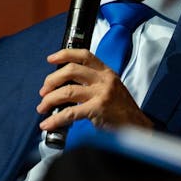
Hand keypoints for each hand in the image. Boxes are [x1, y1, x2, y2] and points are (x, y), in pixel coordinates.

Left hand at [37, 48, 151, 131]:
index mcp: (106, 72)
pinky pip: (70, 113)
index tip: (50, 59)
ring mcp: (101, 94)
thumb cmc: (122, 109)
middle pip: (71, 70)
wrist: (138, 126)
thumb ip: (92, 83)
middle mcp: (104, 80)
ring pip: (67, 91)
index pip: (84, 55)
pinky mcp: (98, 109)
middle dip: (52, 80)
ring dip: (50, 99)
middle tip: (43, 91)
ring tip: (42, 108)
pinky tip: (47, 124)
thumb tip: (64, 86)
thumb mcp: (111, 88)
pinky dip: (55, 119)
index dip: (65, 54)